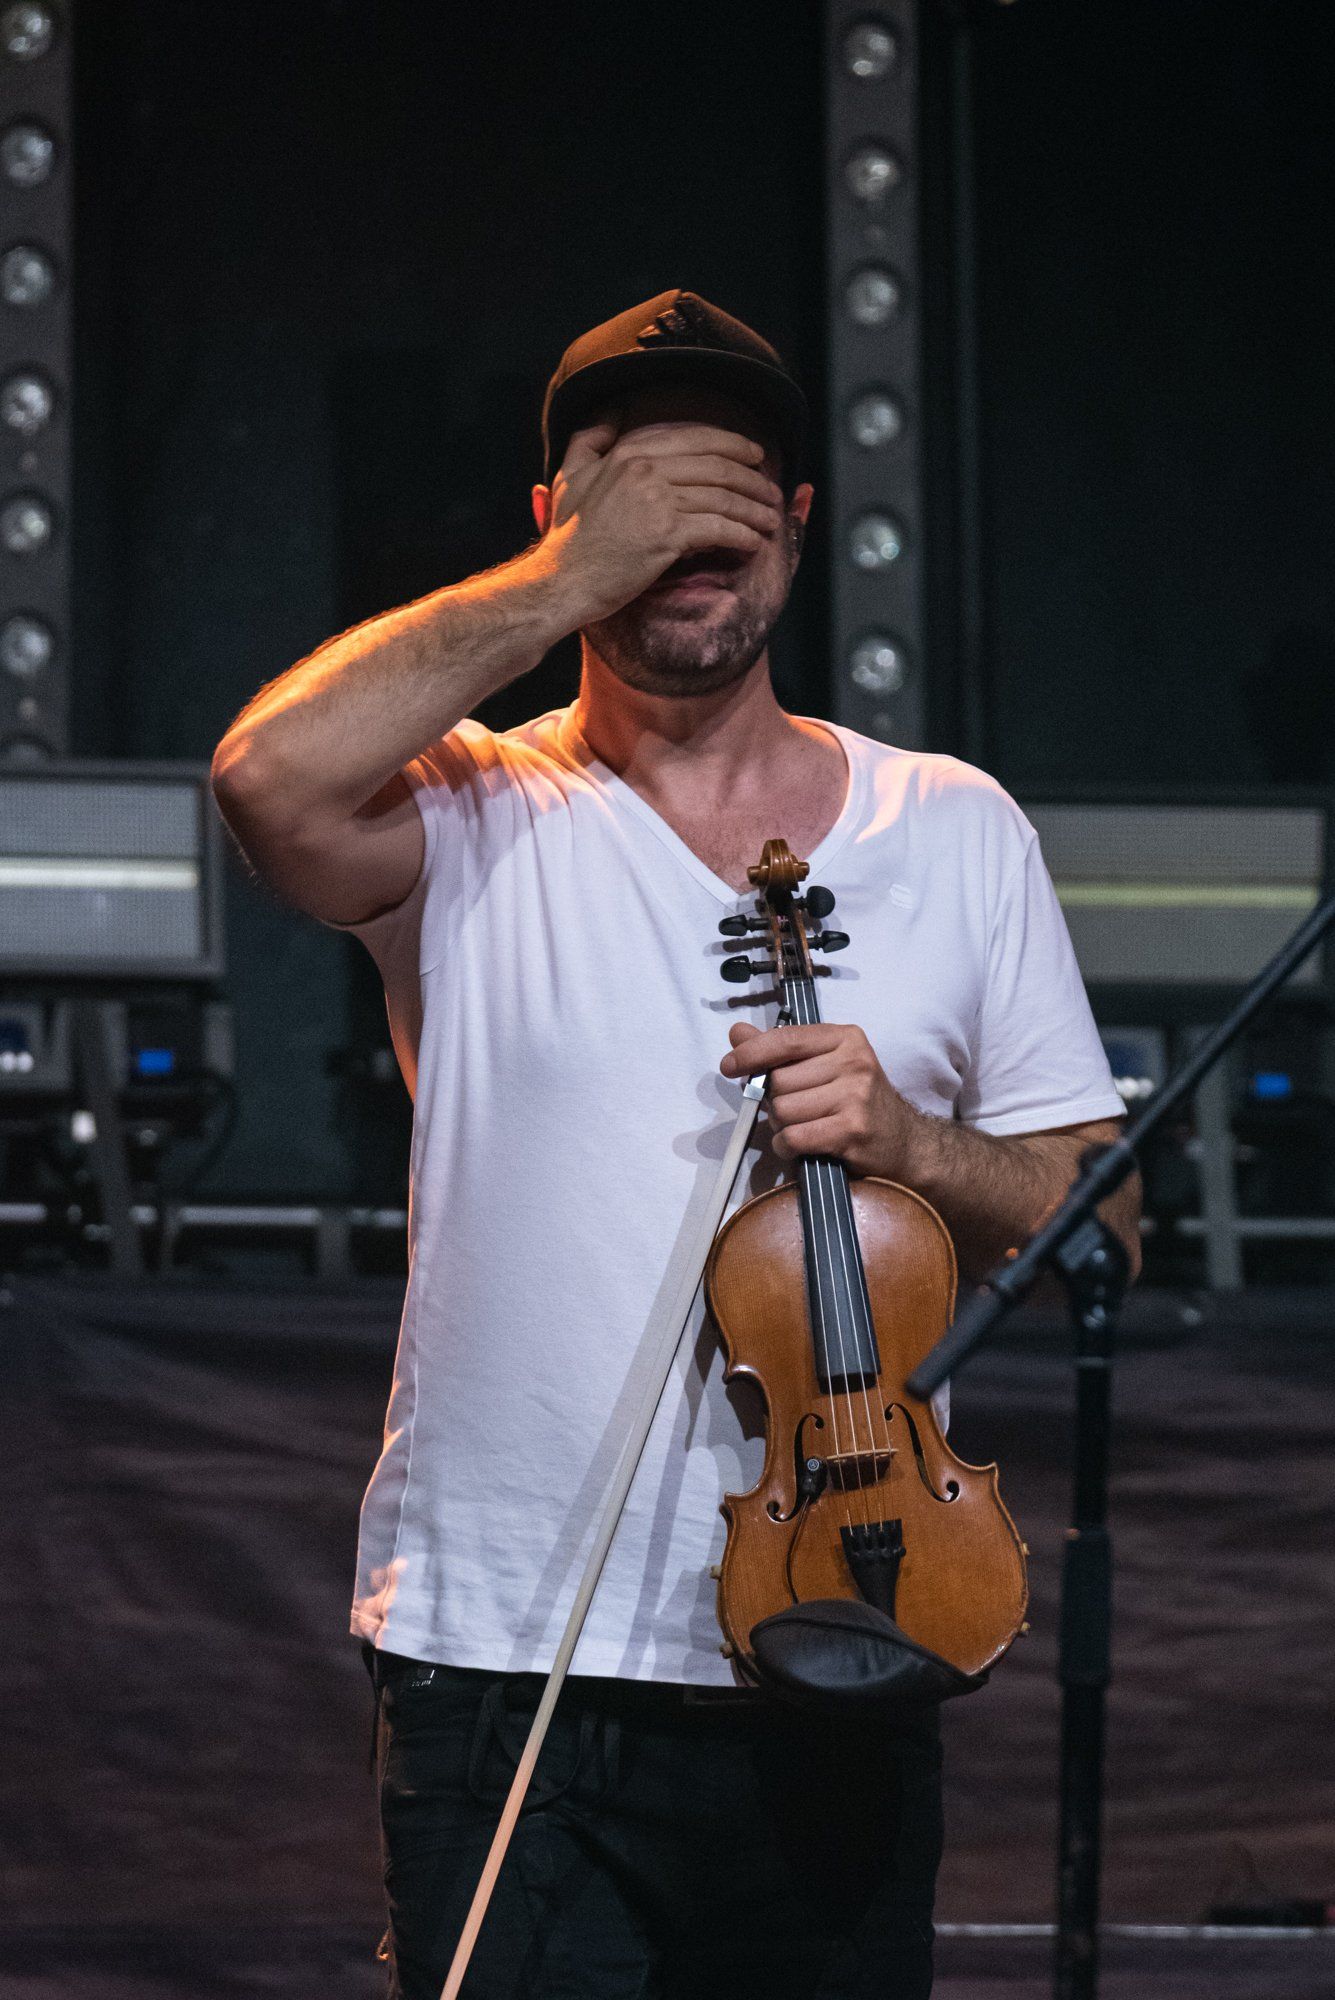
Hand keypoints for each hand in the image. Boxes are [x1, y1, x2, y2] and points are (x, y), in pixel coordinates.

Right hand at [542, 420, 785, 624]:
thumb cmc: (567, 536)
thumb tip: (611, 414)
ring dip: (754, 510)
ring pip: (723, 498)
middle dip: (752, 478)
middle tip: (772, 491)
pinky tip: (755, 543)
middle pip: (717, 466)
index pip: (695, 439)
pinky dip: (743, 536)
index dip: (732, 444)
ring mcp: (658, 501)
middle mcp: (646, 469)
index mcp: (629, 452)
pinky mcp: (667, 536)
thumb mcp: (569, 476)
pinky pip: (719, 529)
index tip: (754, 455)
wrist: (562, 581)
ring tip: (770, 521)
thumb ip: (590, 439)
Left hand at [720, 1020, 926, 1180]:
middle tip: (792, 1110)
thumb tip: (737, 1033)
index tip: (729, 1065)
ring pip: (783, 1110)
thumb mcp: (824, 1065)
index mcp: (846, 1038)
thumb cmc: (856, 1101)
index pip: (786, 1040)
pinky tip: (799, 1146)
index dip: (751, 1053)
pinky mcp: (852, 1131)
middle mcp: (854, 1062)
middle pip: (780, 1080)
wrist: (903, 1143)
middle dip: (774, 1101)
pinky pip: (794, 1137)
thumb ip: (779, 1049)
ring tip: (802, 1127)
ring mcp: (856, 1097)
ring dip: (781, 1126)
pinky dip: (786, 1146)